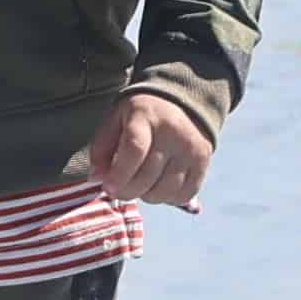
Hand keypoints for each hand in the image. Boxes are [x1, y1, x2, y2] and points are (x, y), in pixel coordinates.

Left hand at [82, 90, 214, 205]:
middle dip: (126, 191)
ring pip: (164, 191)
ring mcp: (190, 148)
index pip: (134, 150)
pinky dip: (167, 198)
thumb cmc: (140, 116)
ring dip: (146, 196)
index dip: (118, 175)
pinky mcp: (203, 161)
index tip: (108, 186)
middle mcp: (172, 132)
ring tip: (139, 184)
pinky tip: (158, 187)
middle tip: (118, 189)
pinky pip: (184, 195)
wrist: (180, 101)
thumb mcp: (115, 120)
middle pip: (147, 177)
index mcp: (145, 116)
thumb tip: (96, 178)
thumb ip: (101, 148)